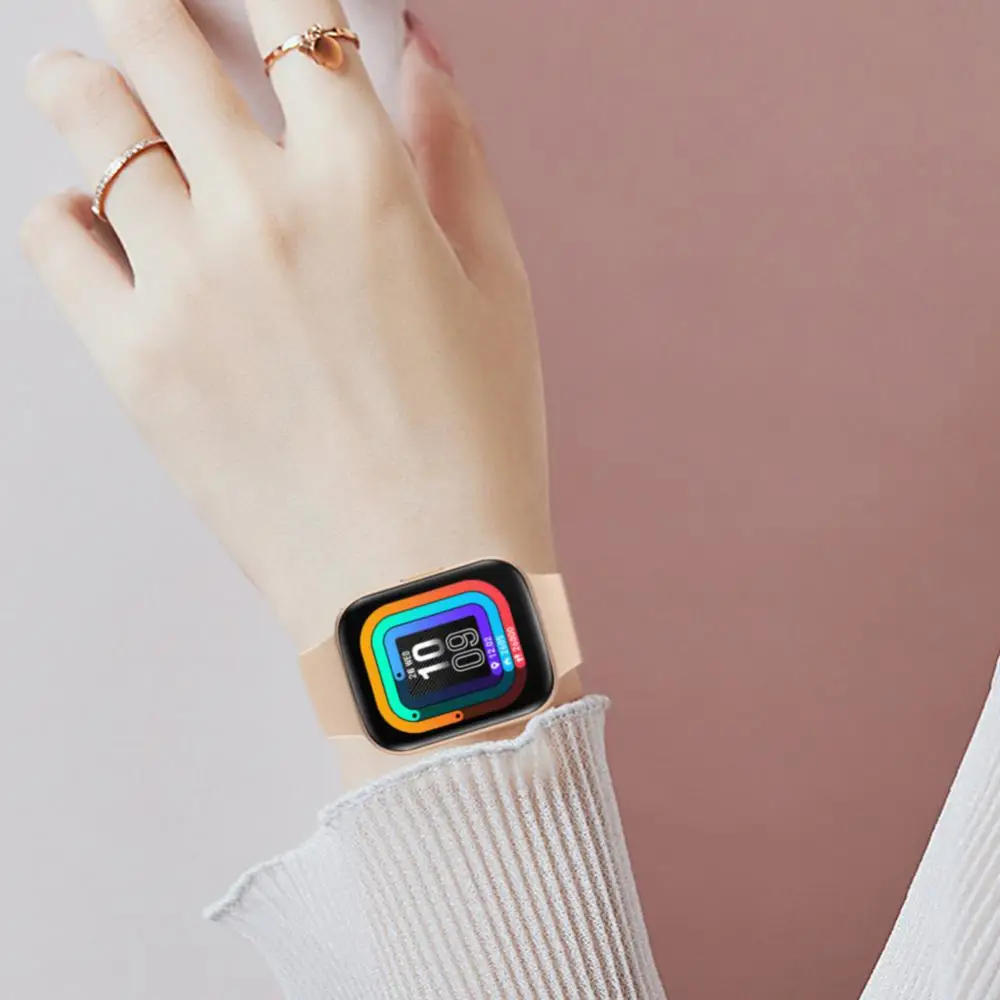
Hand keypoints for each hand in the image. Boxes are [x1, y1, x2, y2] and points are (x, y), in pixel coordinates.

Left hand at [22, 1, 554, 650]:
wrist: (416, 579)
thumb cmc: (477, 442)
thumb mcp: (498, 287)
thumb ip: (453, 151)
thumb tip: (416, 48)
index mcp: (365, 183)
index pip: (292, 13)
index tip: (260, 1)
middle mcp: (264, 212)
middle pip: (159, 36)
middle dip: (149, 3)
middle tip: (146, 8)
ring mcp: (185, 283)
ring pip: (91, 123)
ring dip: (85, 85)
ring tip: (84, 84)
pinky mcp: (133, 360)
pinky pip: (55, 239)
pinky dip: (63, 209)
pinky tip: (91, 215)